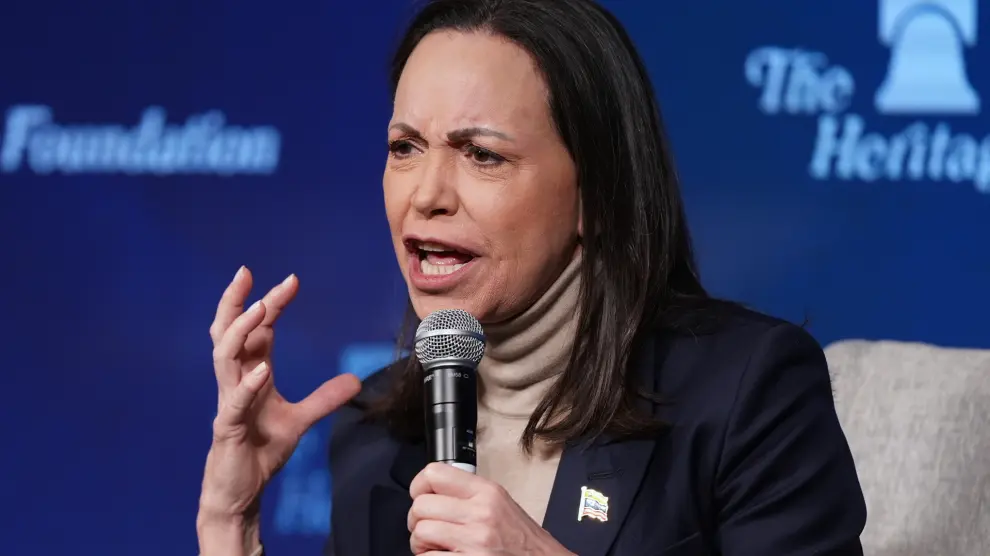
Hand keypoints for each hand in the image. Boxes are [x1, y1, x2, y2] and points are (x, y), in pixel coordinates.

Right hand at [198, 267, 360, 551]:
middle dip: (236, 302)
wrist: (240, 493)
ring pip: (224, 358)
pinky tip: (262, 371)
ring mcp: (228, 403)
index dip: (271, 304)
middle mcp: (234, 382)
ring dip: (240, 332)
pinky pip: (234, 403)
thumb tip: (355, 380)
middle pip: (228, 333)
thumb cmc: (260, 452)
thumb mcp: (299, 421)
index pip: (258, 331)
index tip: (290, 281)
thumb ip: (324, 399)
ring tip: (260, 309)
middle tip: (247, 274)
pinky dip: (247, 386)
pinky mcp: (227, 428)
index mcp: (250, 375)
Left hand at [407, 462, 574, 555]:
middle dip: (417, 520)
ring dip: (421, 543)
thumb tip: (431, 492)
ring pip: (421, 533)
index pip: (434, 473)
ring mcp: (475, 540)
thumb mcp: (500, 503)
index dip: (418, 486)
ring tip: (435, 546)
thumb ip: (468, 494)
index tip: (420, 496)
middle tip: (427, 528)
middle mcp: (481, 513)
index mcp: (487, 492)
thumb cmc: (520, 540)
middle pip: (421, 506)